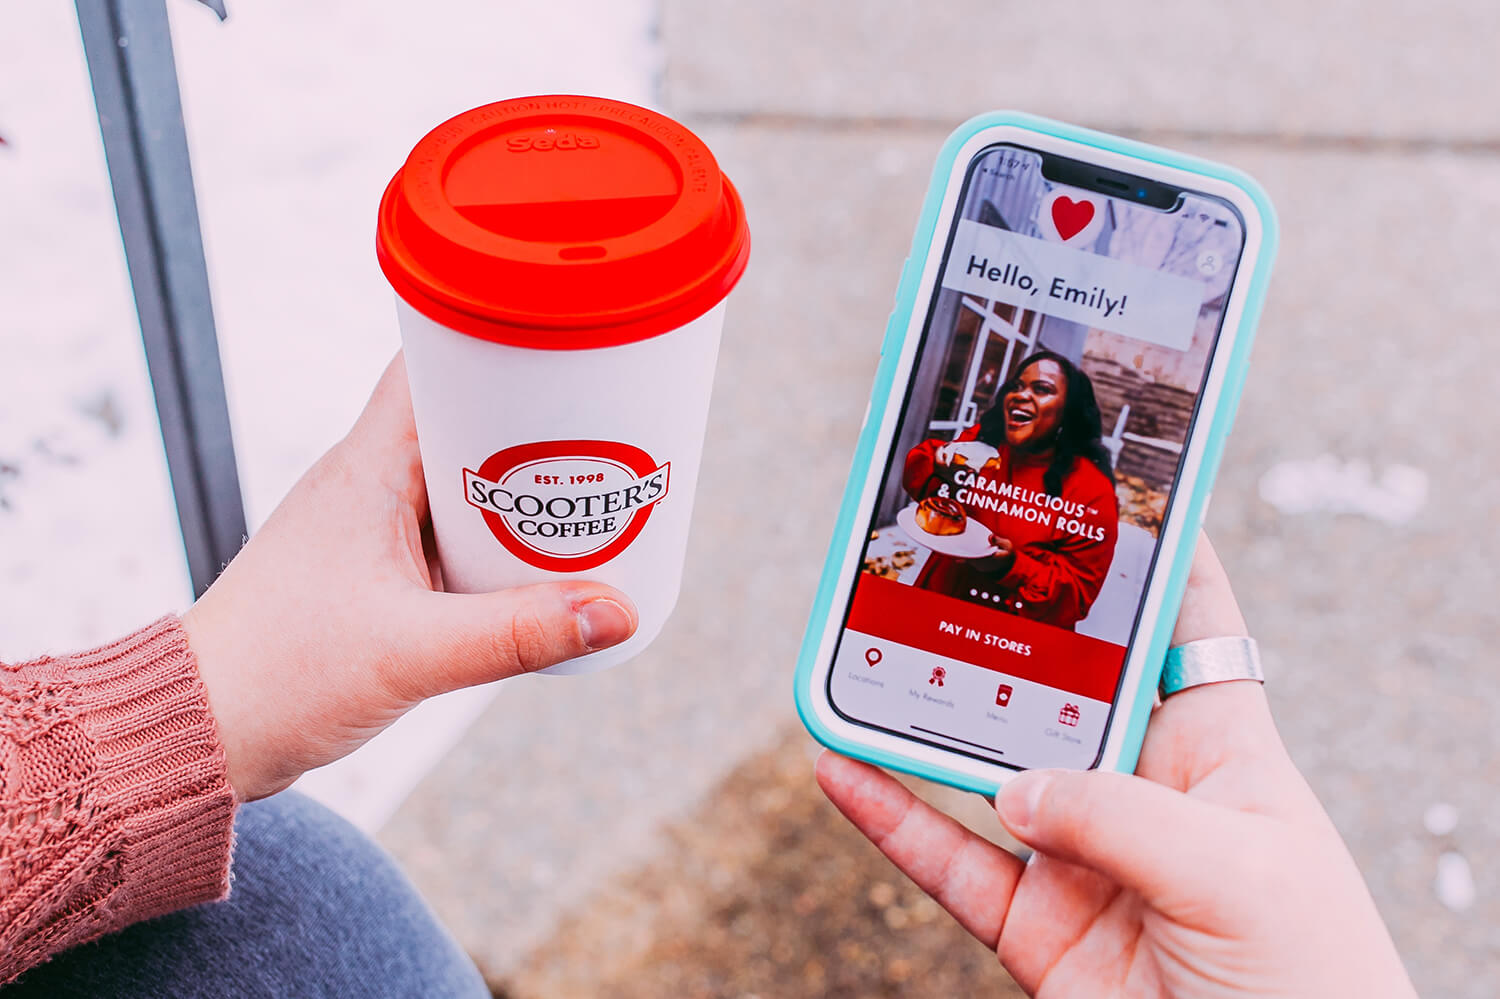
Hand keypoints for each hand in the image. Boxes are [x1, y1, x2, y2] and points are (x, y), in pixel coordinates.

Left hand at [183, 355, 637, 800]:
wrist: (204, 732)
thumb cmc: (281, 676)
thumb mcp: (414, 654)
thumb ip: (518, 634)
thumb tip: (619, 611)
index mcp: (366, 468)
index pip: (433, 367)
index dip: (500, 351)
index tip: (568, 360)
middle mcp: (367, 482)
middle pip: (465, 422)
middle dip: (537, 430)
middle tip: (609, 441)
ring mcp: (370, 527)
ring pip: (465, 484)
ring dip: (523, 492)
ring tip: (594, 502)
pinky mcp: (376, 573)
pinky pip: (454, 535)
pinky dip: (499, 541)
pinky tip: (542, 567)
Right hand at [817, 536, 1415, 997]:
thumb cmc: (1313, 983)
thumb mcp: (1239, 875)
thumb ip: (1119, 817)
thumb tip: (1016, 790)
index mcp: (1220, 754)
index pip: (1184, 630)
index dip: (1150, 559)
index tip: (1100, 492)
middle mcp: (1143, 793)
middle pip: (1056, 689)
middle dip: (1002, 632)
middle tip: (942, 563)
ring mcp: (1082, 855)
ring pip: (984, 769)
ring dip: (922, 718)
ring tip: (861, 656)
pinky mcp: (1035, 925)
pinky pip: (946, 859)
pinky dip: (889, 817)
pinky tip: (841, 771)